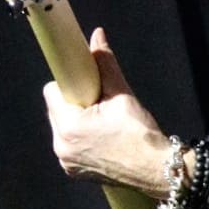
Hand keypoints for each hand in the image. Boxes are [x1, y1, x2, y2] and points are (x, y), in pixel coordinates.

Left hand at [44, 28, 167, 193]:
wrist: (156, 170)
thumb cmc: (141, 136)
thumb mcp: (121, 94)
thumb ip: (105, 64)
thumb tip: (97, 37)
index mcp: (69, 127)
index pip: (52, 91)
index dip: (72, 83)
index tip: (87, 84)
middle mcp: (62, 147)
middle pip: (56, 110)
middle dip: (75, 102)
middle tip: (101, 104)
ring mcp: (67, 162)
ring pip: (62, 127)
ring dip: (77, 120)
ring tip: (104, 123)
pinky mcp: (74, 170)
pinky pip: (70, 144)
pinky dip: (81, 138)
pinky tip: (103, 137)